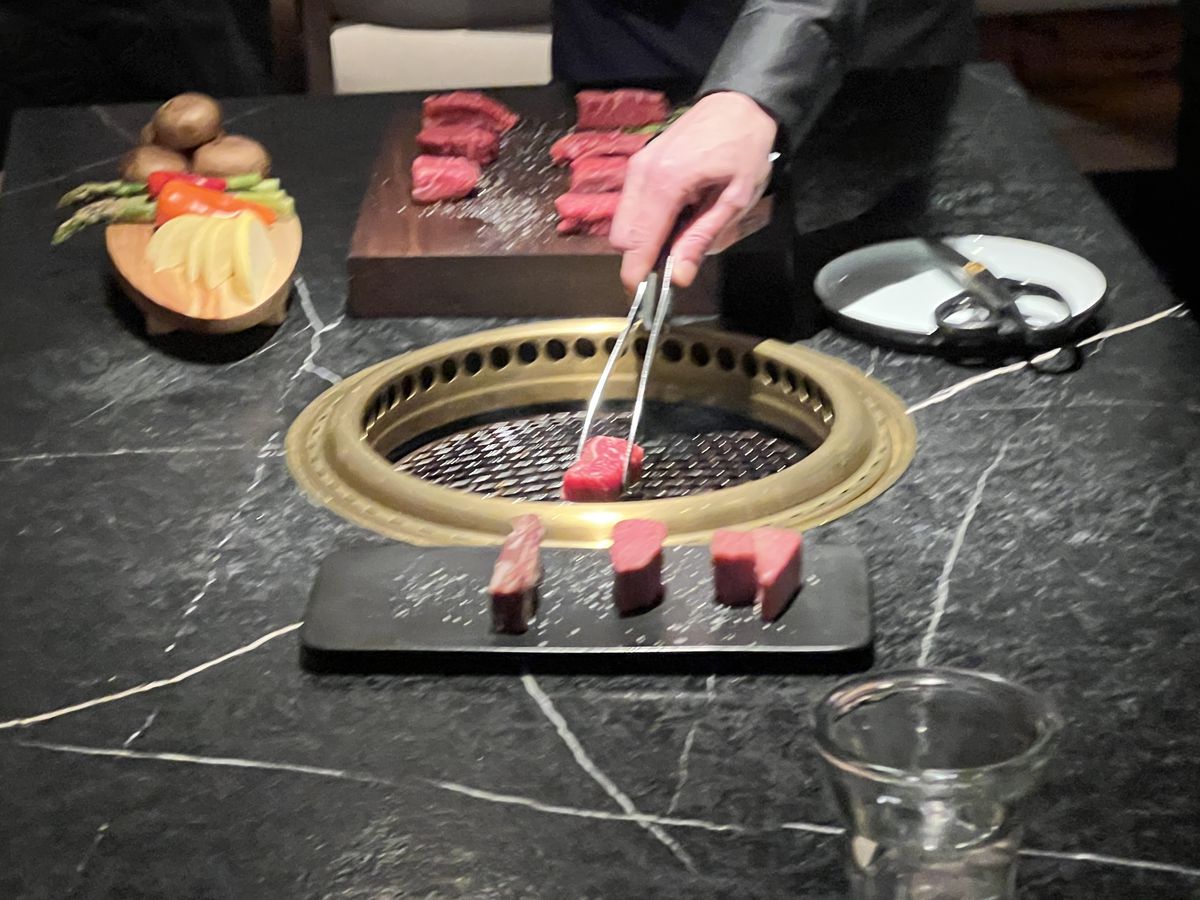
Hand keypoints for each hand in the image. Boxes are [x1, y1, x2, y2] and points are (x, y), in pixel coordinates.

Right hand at [609, 91, 777, 292]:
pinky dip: (644, 222)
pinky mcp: (638, 164)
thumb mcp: (736, 199)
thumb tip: (680, 277)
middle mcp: (642, 173)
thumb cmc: (744, 148)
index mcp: (667, 182)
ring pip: (621, 224)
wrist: (738, 104)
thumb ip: (703, 238)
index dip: (636, 275)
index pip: (636, 242)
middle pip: (622, 237)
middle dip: (641, 257)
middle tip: (675, 261)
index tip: (643, 298)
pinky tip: (674, 216)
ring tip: (679, 234)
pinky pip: (629, 206)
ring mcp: (636, 166)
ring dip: (643, 240)